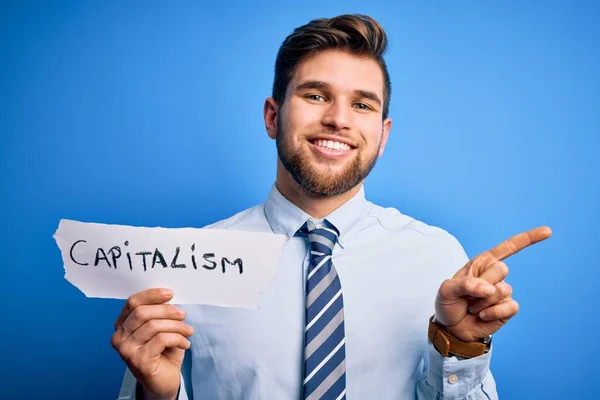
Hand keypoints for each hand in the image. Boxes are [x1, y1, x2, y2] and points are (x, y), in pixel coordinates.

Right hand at [111, 288, 193, 399]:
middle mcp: (119, 337)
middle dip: (167, 310)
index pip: (132, 303)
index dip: (151, 295)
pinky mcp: (138, 360)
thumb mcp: (160, 328)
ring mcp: (126, 350)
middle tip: (183, 314)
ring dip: (176, 326)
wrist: (163, 381)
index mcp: (122, 325)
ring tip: (188, 331)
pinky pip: (161, 339)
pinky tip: (185, 343)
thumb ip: (159, 314)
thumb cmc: (162, 352)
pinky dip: (178, 338)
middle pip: (142, 313)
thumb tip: (170, 298)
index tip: (170, 293)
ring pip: (154, 325)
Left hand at [435, 226, 551, 341]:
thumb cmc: (449, 303)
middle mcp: (495, 275)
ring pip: (502, 290)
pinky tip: (483, 316)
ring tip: (472, 307)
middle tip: (468, 295)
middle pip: (502, 269)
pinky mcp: (508, 308)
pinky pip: (510, 307)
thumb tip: (490, 289)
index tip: (548, 231)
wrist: (453, 327)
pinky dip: (492, 313)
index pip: (506, 248)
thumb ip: (465, 284)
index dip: (527, 239)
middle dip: (482, 284)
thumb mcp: (447, 290)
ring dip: (482, 302)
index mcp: (481, 263)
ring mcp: (503, 292)